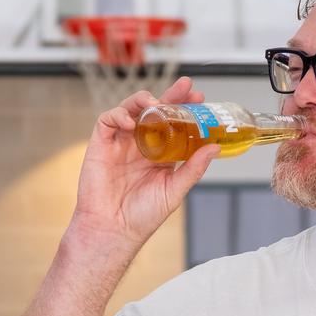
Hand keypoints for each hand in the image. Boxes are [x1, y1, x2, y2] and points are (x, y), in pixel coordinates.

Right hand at [69, 76, 220, 252]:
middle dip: (169, 96)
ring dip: (143, 100)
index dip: (185, 109)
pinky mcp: (100, 144)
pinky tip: (130, 121)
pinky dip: (118, 115)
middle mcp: (140, 146)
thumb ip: (193, 168)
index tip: (200, 98)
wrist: (114, 229)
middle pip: (155, 112)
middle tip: (186, 85)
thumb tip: (214, 148)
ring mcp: (120, 143)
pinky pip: (107, 120)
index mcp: (159, 155)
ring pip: (131, 110)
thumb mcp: (175, 190)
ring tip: (155, 101)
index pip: (174, 125)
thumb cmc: (143, 215)